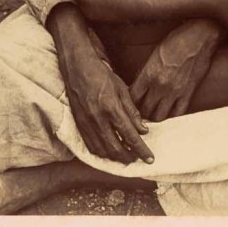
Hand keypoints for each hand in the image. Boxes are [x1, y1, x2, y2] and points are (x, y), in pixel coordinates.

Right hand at [63, 48, 153, 164]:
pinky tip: (109, 153)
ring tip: (126, 158)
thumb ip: (132, 111)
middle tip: (138, 159)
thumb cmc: (102, 75)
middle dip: (129, 157)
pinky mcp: (78, 125)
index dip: (141, 149)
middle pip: (115, 148)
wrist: (78, 67)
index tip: (150, 158)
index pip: (129, 135)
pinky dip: (101, 153)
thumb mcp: (122, 89)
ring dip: (115, 158)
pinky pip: (90, 146)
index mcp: (111, 107)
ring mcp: (86, 123)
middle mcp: (97, 118)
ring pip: (102, 150)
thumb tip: (143, 130)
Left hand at [130, 19, 220, 120]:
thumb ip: (147, 71)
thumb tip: (139, 84)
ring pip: (159, 116)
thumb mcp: (155, 53)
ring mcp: (175, 91)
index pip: (132, 97)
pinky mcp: (188, 92)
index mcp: (149, 73)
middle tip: (142, 109)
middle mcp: (160, 85)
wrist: (199, 37)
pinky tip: (170, 109)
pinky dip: (172, 114)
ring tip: (154, 111)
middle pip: (144, 110)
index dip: (130, 101)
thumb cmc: (176, 40)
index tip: (132, 100)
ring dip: (155, 115)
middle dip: (141, 111)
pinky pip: (178, 113)